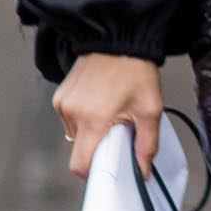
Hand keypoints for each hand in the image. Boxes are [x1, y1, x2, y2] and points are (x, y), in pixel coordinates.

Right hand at [53, 53, 164, 179]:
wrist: (119, 38)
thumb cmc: (135, 70)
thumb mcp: (150, 109)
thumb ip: (147, 145)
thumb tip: (142, 172)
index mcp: (92, 119)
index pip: (80, 165)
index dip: (95, 172)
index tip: (109, 167)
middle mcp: (71, 113)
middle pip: (80, 150)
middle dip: (98, 148)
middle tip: (118, 131)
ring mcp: (63, 103)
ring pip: (76, 135)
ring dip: (92, 132)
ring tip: (110, 112)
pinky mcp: (60, 95)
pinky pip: (71, 119)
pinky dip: (85, 118)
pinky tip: (100, 102)